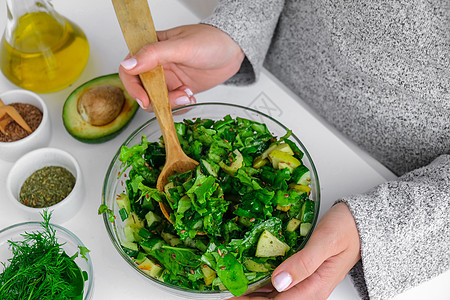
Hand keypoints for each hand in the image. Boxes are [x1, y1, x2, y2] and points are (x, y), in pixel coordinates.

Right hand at [118, 24, 244, 111]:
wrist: (233, 49)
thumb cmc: (210, 40)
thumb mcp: (182, 46)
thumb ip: (154, 54)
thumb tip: (129, 64)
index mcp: (150, 49)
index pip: (129, 71)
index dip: (133, 88)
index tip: (145, 100)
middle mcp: (156, 65)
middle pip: (142, 91)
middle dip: (157, 99)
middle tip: (177, 98)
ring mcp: (168, 79)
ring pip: (157, 100)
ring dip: (172, 103)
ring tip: (188, 94)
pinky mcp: (179, 89)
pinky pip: (172, 104)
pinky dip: (180, 106)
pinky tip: (192, 96)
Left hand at [230, 202, 360, 299]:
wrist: (361, 223)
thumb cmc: (347, 229)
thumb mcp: (325, 242)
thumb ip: (303, 263)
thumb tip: (279, 282)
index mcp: (315, 287)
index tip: (233, 295)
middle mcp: (309, 289)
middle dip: (249, 298)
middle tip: (226, 292)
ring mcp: (305, 283)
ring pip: (273, 295)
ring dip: (252, 293)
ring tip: (231, 286)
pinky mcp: (302, 274)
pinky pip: (278, 284)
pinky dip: (261, 283)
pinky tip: (248, 279)